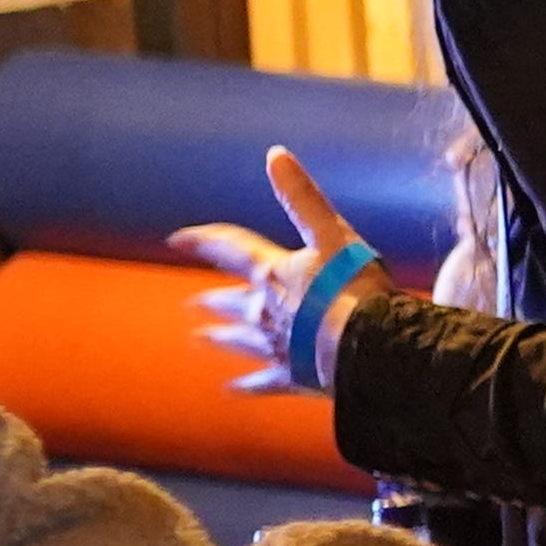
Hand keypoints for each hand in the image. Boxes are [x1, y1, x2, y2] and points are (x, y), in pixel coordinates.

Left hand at [172, 150, 369, 393]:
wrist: (369, 346)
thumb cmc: (354, 289)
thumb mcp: (332, 233)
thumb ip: (302, 197)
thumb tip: (275, 155)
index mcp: (273, 273)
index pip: (229, 250)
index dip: (203, 240)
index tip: (176, 240)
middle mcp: (266, 311)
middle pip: (232, 303)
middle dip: (214, 301)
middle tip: (193, 304)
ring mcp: (276, 347)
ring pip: (239, 341)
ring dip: (221, 338)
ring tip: (201, 340)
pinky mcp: (293, 377)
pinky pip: (263, 382)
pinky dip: (247, 386)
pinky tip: (232, 389)